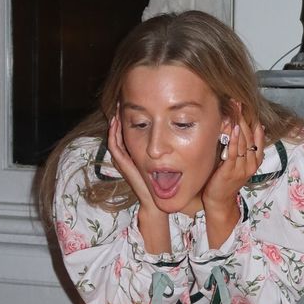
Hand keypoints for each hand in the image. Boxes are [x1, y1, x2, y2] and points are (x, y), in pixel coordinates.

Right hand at [108, 112, 170, 251]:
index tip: (138, 104)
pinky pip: (116, 147)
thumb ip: (176, 148)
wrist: (158, 202)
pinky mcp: (125, 165)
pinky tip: (117, 122)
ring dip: (116, 123)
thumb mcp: (171, 161)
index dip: (133, 117)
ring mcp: (126, 161)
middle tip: (123, 100)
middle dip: (122, 116)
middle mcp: (131, 156)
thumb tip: (189, 130)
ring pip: (116, 138)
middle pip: (122, 133)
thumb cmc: (167, 184)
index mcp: (140, 155)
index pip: (134, 132)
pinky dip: (114, 135)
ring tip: (118, 108)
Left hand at [202, 111, 264, 244]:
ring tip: (236, 110)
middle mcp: (252, 163)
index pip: (258, 136)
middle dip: (244, 118)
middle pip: (251, 136)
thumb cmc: (225, 179)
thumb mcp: (236, 161)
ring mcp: (242, 167)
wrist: (220, 201)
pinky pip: (234, 152)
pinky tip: (232, 128)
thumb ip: (239, 147)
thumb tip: (237, 126)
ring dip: (239, 124)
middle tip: (238, 102)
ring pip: (243, 142)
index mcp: (255, 160)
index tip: (247, 105)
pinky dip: (234, 139)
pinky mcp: (231, 170)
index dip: (253, 120)